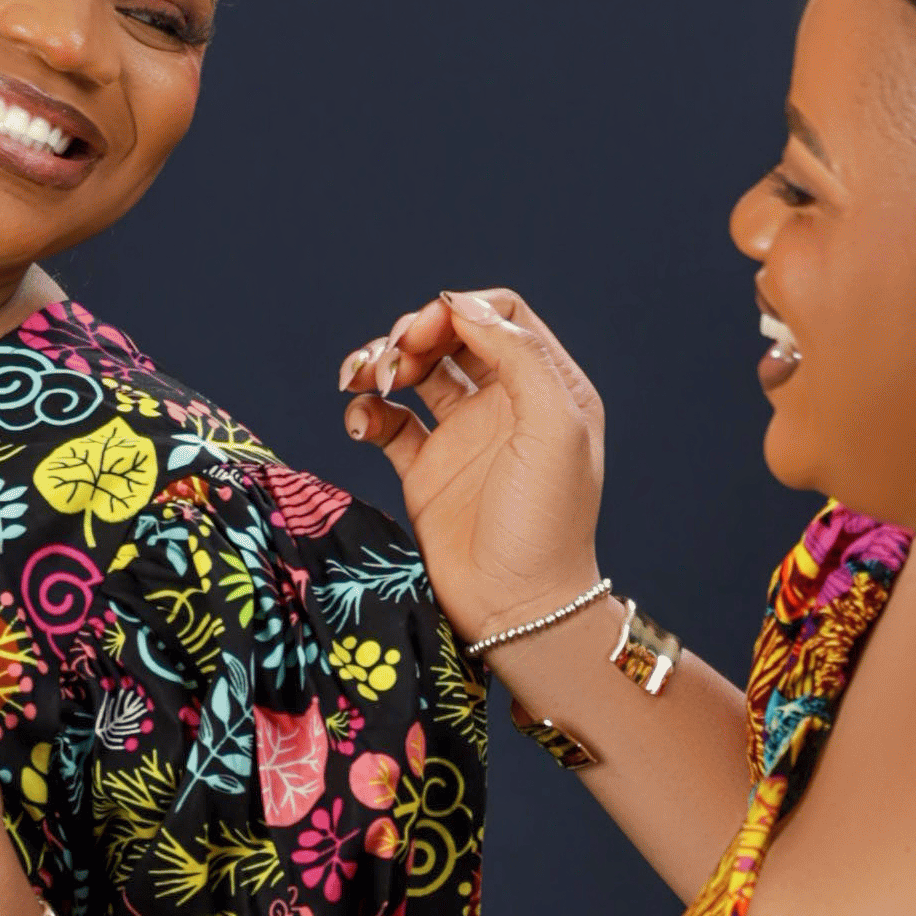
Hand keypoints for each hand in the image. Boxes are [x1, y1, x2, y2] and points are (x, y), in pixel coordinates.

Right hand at [336, 286, 608, 649]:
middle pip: (451, 334)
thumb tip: (463, 307)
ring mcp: (463, 436)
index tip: (429, 332)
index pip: (501, 314)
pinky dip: (366, 410)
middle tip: (396, 362)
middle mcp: (505, 404)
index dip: (459, 310)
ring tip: (363, 378)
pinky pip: (387, 420)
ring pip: (414, 371)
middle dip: (413, 333)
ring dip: (382, 362)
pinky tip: (361, 422)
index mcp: (547, 386)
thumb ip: (519, 355)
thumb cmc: (547, 523)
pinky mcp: (425, 470)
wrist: (517, 608)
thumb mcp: (554, 428)